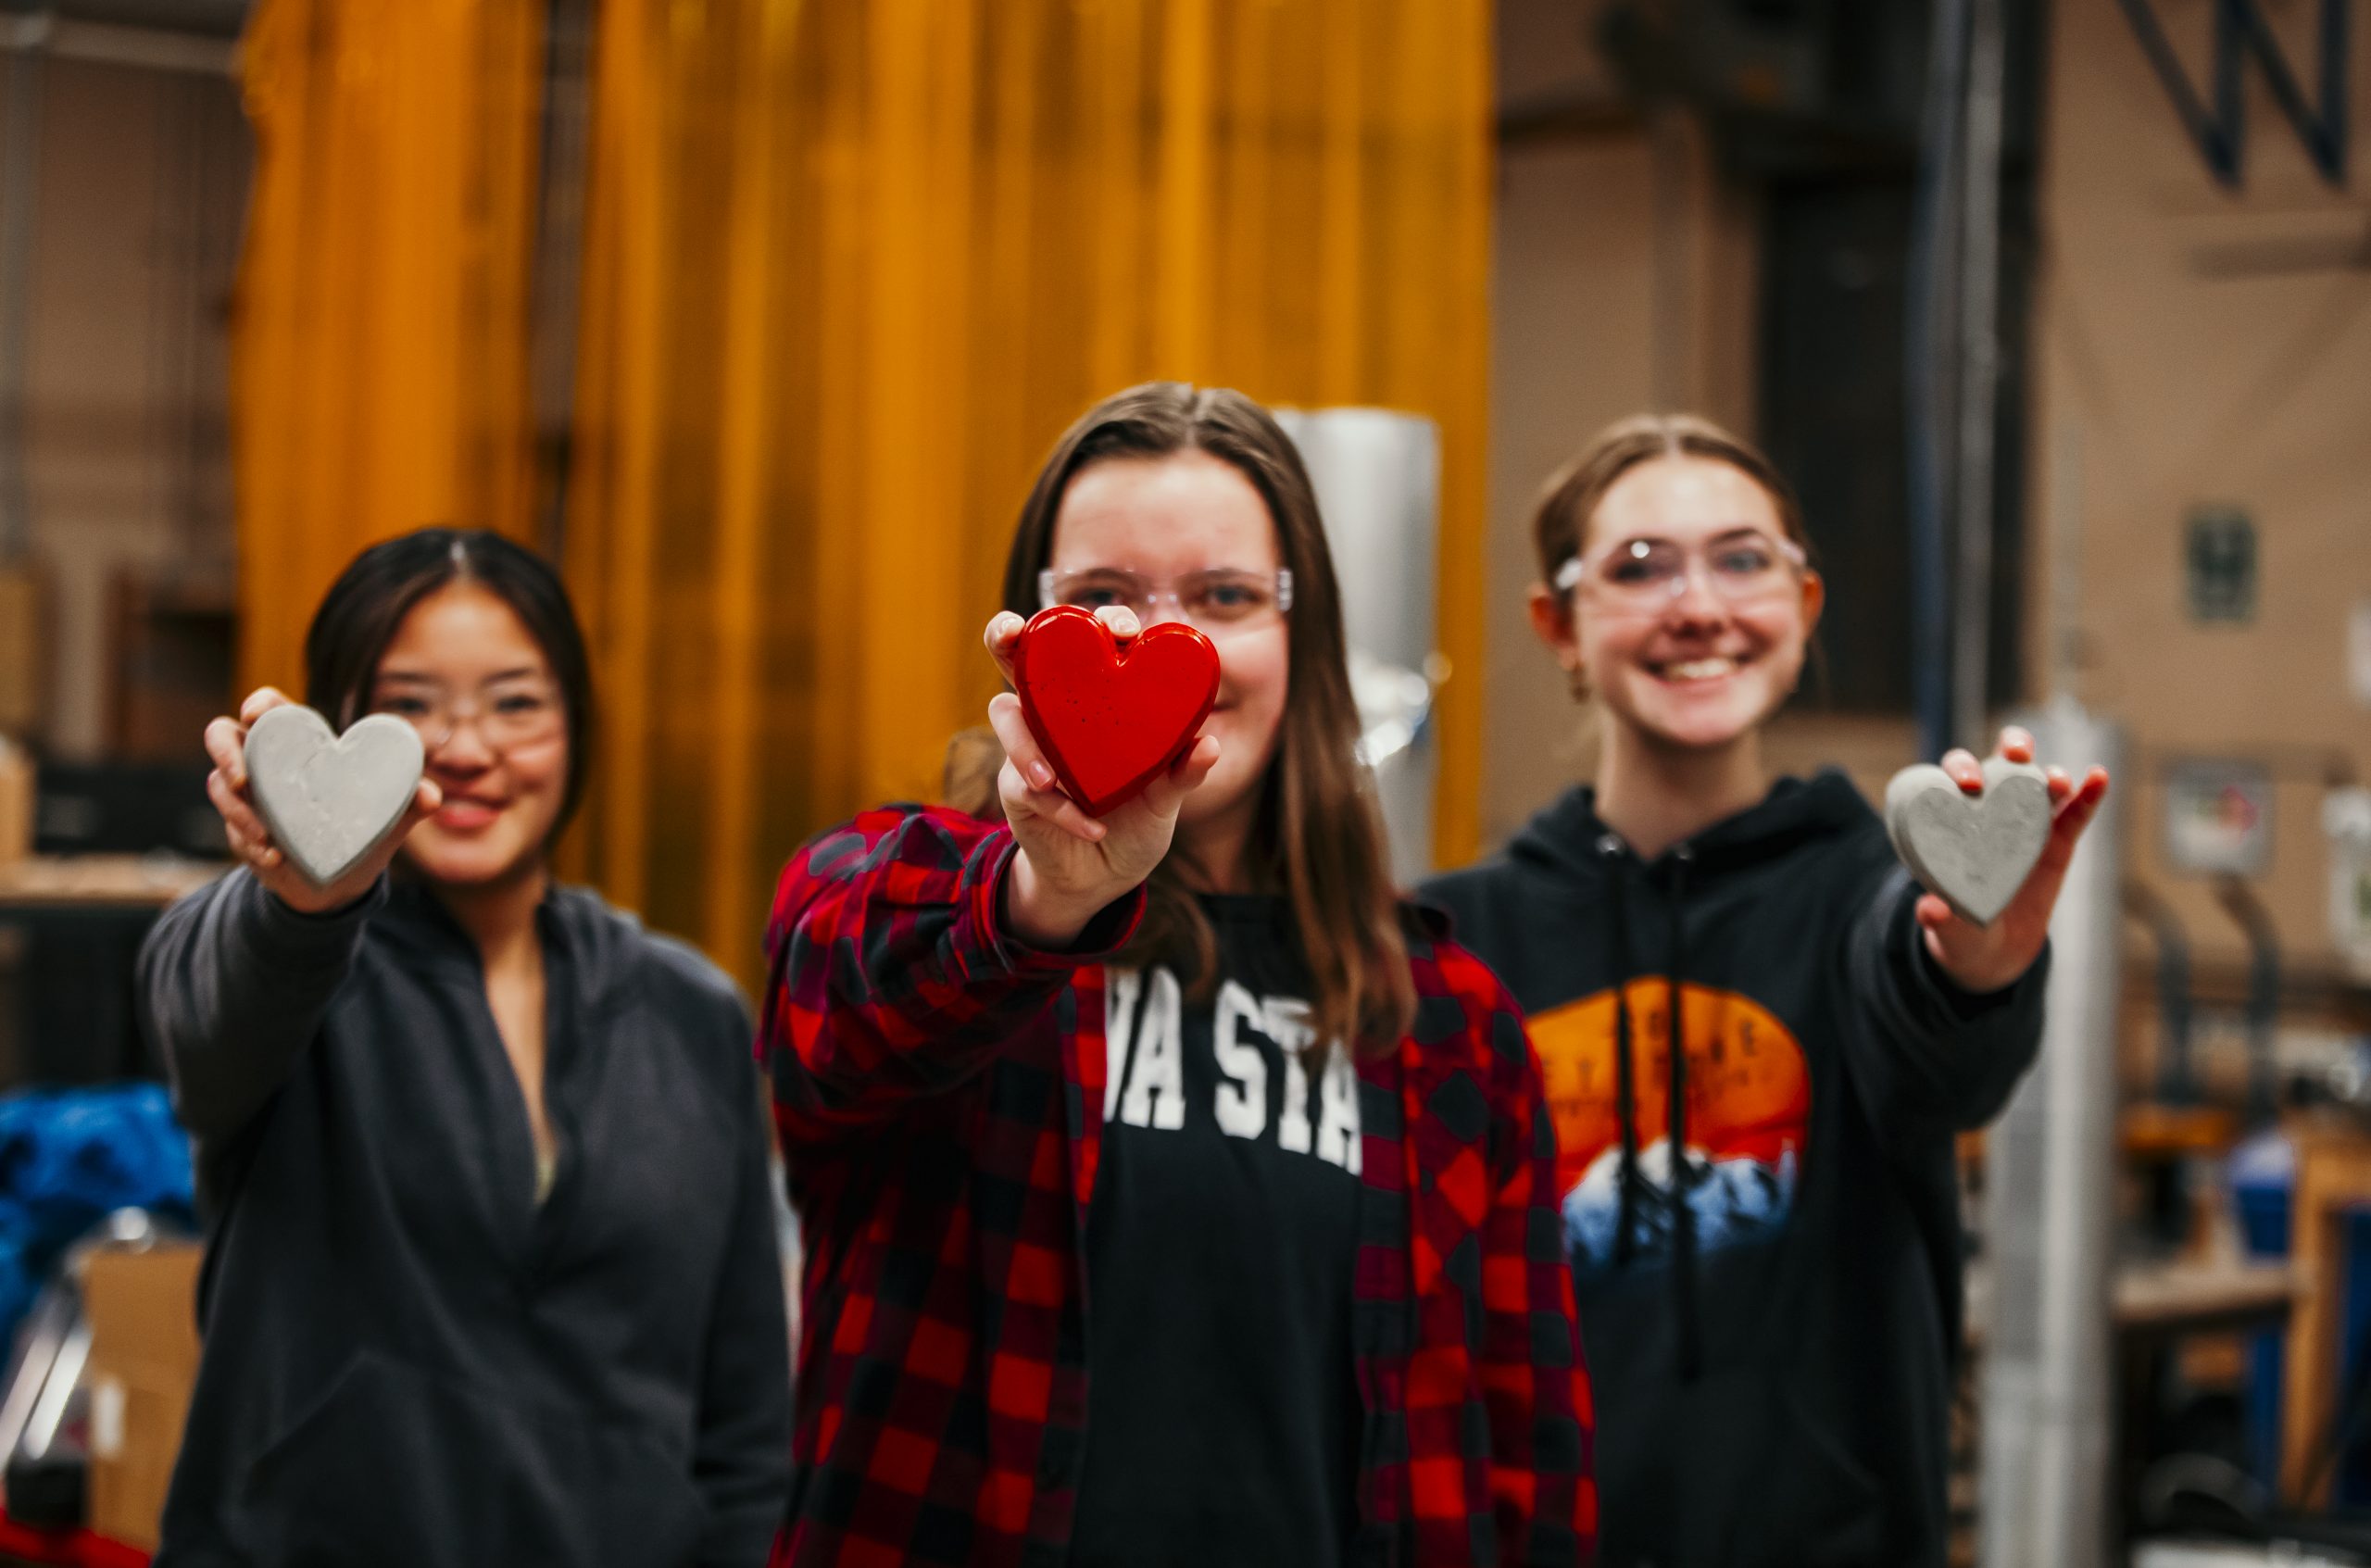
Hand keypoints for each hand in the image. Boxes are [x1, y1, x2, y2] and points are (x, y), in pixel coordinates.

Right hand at [204, 687, 442, 915]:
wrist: (340, 883)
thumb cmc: (365, 830)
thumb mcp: (390, 816)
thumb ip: (410, 802)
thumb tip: (431, 797)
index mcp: (302, 744)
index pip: (270, 709)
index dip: (260, 705)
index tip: (258, 715)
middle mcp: (266, 762)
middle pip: (222, 736)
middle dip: (226, 754)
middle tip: (244, 782)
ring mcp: (248, 795)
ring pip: (219, 787)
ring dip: (239, 814)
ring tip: (268, 839)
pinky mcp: (239, 828)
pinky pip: (231, 828)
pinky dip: (249, 843)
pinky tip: (274, 858)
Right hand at [982, 608, 1219, 948]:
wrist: (1105, 877)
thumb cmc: (1136, 819)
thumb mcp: (1166, 798)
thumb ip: (1182, 773)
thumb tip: (1209, 745)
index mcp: (1096, 698)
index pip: (1091, 644)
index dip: (1100, 622)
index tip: (1122, 628)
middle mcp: (1056, 710)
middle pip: (1017, 655)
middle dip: (1005, 634)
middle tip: (1010, 633)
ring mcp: (1030, 744)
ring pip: (1006, 714)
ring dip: (1026, 744)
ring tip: (1050, 779)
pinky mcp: (1015, 785)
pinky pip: (1023, 783)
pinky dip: (1059, 807)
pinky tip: (1091, 827)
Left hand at [1918, 724, 2110, 991]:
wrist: (1995, 952)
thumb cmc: (1961, 929)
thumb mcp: (1948, 927)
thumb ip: (1938, 918)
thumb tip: (1929, 909)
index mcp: (1953, 821)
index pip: (1952, 778)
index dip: (1960, 767)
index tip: (1968, 784)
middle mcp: (1989, 811)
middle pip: (2000, 763)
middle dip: (2011, 747)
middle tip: (2017, 758)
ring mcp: (2026, 823)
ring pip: (2039, 782)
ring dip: (2050, 772)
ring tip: (2057, 782)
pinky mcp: (2058, 842)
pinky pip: (2075, 813)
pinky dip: (2088, 794)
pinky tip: (2099, 778)